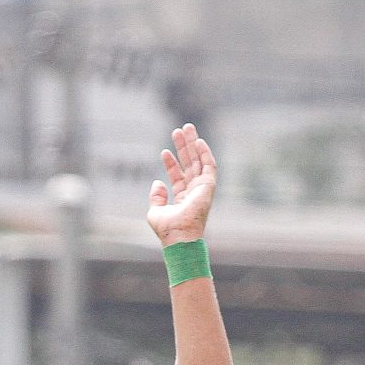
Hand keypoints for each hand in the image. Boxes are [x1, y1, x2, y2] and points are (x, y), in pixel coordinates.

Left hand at [145, 123, 216, 245]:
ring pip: (198, 160)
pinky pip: (209, 165)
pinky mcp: (208, 186)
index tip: (164, 151)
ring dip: (192, 144)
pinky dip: (205, 153)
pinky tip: (198, 141)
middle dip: (184, 147)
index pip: (177, 176)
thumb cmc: (167, 229)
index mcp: (182, 198)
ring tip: (186, 128)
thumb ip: (156, 197)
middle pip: (189, 164)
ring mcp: (202, 188)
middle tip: (179, 130)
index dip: (171, 163)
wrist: (179, 236)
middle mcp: (193, 191)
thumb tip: (157, 182)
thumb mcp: (155, 212)